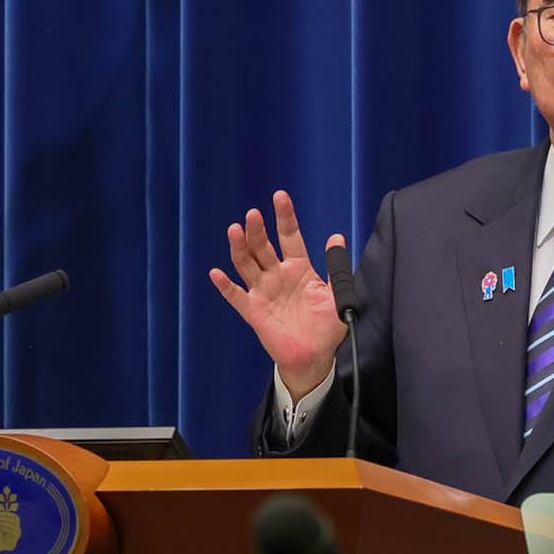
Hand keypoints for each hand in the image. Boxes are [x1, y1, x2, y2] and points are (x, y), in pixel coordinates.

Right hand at [208, 190, 348, 399]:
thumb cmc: (327, 326)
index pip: (290, 236)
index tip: (280, 196)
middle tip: (253, 214)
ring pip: (247, 264)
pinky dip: (226, 286)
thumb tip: (337, 237)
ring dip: (240, 248)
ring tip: (235, 230)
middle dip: (258, 230)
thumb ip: (337, 267)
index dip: (285, 217)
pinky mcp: (253, 311)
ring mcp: (263, 291)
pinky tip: (216, 273)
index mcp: (299, 268)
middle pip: (264, 247)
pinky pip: (237, 297)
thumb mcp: (338, 294)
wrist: (315, 357)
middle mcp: (278, 275)